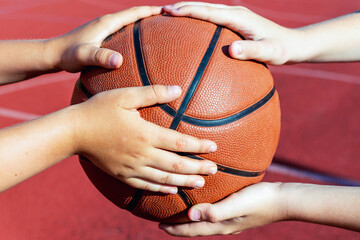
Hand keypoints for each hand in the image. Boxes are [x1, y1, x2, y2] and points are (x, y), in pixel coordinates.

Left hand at [49, 6, 161, 71]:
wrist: (54, 54)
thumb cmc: (68, 55)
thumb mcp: (85, 56)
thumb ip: (100, 57)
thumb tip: (119, 61)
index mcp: (108, 23)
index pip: (135, 12)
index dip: (152, 11)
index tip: (169, 11)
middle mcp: (107, 23)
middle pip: (135, 15)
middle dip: (152, 15)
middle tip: (169, 19)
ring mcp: (105, 30)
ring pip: (130, 23)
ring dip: (145, 24)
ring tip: (160, 31)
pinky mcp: (103, 37)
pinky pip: (124, 32)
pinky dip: (135, 34)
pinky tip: (140, 45)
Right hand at [72, 85, 217, 194]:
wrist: (73, 132)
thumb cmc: (99, 110)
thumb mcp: (125, 95)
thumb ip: (153, 93)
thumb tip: (178, 89)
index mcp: (145, 134)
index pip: (180, 143)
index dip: (199, 146)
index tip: (214, 147)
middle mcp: (142, 154)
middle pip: (176, 165)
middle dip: (198, 168)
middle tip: (214, 170)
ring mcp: (132, 168)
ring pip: (164, 178)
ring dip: (184, 181)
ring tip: (201, 183)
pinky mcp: (122, 175)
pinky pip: (146, 186)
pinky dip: (162, 188)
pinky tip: (172, 189)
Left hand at [159, 182, 283, 235]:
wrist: (283, 200)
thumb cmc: (260, 201)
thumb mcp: (236, 205)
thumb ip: (215, 211)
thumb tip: (190, 215)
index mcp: (221, 225)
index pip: (193, 230)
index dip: (175, 230)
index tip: (158, 226)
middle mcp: (224, 225)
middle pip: (196, 228)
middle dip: (179, 226)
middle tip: (163, 221)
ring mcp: (231, 220)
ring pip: (204, 222)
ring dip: (190, 220)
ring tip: (179, 214)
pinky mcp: (236, 212)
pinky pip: (213, 214)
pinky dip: (202, 212)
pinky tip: (203, 204)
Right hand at [164, 2, 298, 64]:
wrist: (292, 43)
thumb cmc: (281, 50)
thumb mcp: (270, 52)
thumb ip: (252, 51)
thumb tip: (231, 50)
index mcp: (239, 17)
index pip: (209, 12)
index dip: (189, 11)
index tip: (169, 12)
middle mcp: (234, 12)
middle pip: (203, 6)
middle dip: (182, 7)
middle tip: (160, 11)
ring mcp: (234, 16)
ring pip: (205, 10)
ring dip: (187, 11)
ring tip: (168, 15)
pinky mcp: (234, 22)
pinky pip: (211, 18)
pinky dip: (196, 18)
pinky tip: (189, 26)